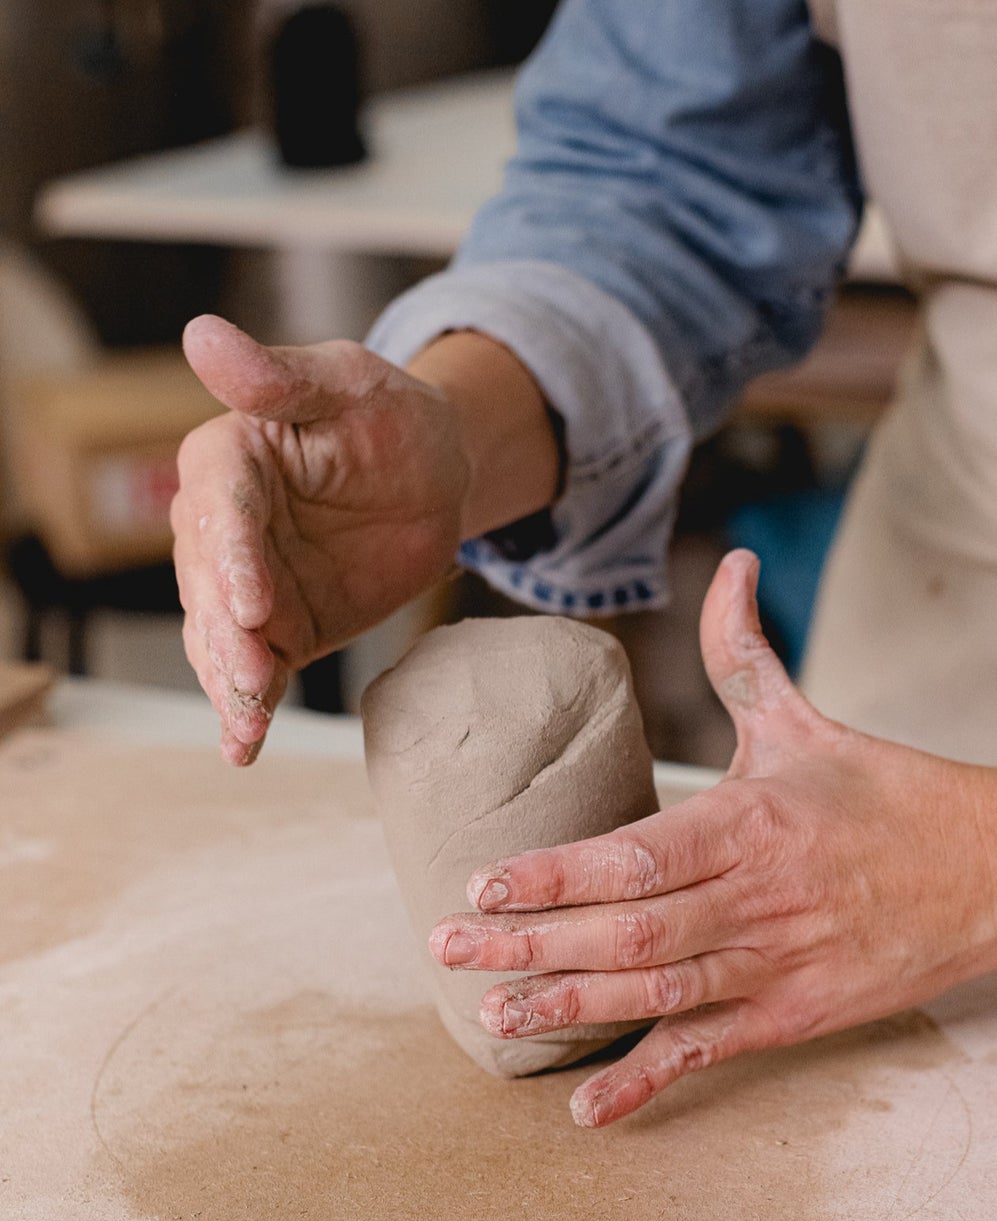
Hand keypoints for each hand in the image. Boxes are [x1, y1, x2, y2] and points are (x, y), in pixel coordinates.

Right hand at [173, 317, 556, 764]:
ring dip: (233, 682)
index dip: (235, 556)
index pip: (221, 508)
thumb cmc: (390, 416)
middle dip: (230, 635)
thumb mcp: (349, 383)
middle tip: (255, 673)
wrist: (434, 476)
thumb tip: (202, 335)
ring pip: (226, 638)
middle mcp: (221, 528)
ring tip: (247, 724)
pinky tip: (242, 749)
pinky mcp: (281, 629)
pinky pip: (260, 671)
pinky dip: (248, 711)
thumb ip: (281, 376)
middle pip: (214, 586)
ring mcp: (247, 586)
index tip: (254, 600)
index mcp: (228, 459)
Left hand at [429, 550, 996, 1125]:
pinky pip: (710, 1051)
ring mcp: (779, 964)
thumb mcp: (809, 721)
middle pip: (630, 931)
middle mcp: (759, 897)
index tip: (484, 884)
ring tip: (493, 1019)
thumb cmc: (894, 792)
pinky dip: (649, 1083)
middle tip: (447, 951)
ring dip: (572, 1009)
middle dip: (531, 944)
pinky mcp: (799, 1014)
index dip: (555, 874)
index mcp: (753, 820)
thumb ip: (745, 652)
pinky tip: (588, 1110)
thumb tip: (730, 561)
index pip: (636, 852)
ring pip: (658, 994)